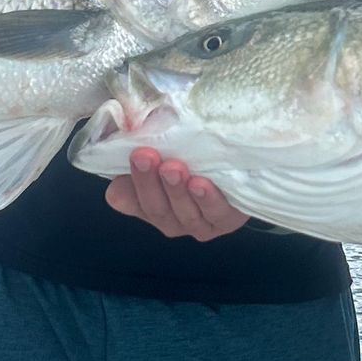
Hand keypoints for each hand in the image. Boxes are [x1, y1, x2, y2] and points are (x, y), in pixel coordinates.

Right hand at [104, 148, 247, 240]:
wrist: (237, 159)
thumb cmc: (193, 147)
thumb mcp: (165, 141)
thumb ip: (145, 142)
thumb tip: (124, 136)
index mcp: (146, 200)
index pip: (126, 199)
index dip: (127, 183)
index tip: (132, 156)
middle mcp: (169, 217)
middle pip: (155, 208)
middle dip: (148, 182)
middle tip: (146, 156)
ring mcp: (197, 223)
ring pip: (183, 214)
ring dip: (176, 191)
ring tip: (173, 168)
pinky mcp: (225, 221)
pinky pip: (215, 214)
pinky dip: (207, 200)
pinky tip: (200, 184)